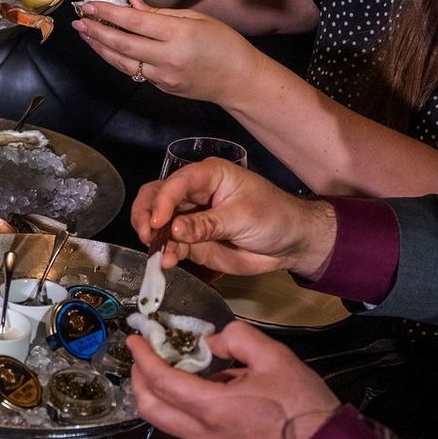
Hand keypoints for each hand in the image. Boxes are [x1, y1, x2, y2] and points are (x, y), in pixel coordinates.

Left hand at [71, 0, 259, 101]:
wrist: (239, 80)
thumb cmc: (223, 43)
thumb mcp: (195, 18)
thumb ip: (159, 11)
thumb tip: (130, 1)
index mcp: (178, 34)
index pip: (134, 22)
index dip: (108, 13)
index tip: (90, 5)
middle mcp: (167, 57)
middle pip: (122, 44)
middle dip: (96, 31)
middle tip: (78, 20)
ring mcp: (162, 76)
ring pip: (122, 61)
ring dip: (100, 47)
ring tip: (84, 34)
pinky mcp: (161, 87)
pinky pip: (133, 70)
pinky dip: (117, 58)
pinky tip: (106, 48)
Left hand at [128, 323, 337, 438]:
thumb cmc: (302, 407)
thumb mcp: (276, 359)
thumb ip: (239, 339)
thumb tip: (213, 341)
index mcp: (212, 408)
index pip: (161, 382)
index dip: (143, 359)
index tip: (134, 340)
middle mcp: (203, 435)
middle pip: (151, 410)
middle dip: (139, 381)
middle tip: (142, 359)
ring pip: (170, 423)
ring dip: (164, 396)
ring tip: (181, 371)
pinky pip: (193, 433)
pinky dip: (189, 410)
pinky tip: (213, 395)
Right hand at [132, 159, 337, 278]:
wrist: (290, 244)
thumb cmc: (274, 216)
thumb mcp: (242, 217)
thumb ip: (207, 224)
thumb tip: (174, 229)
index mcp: (209, 175)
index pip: (176, 182)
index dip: (163, 201)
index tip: (157, 223)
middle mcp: (194, 194)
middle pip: (156, 196)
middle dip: (146, 215)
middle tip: (147, 235)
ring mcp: (190, 218)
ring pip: (157, 222)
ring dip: (153, 238)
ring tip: (159, 255)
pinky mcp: (191, 241)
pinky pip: (170, 246)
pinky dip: (164, 254)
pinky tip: (166, 263)